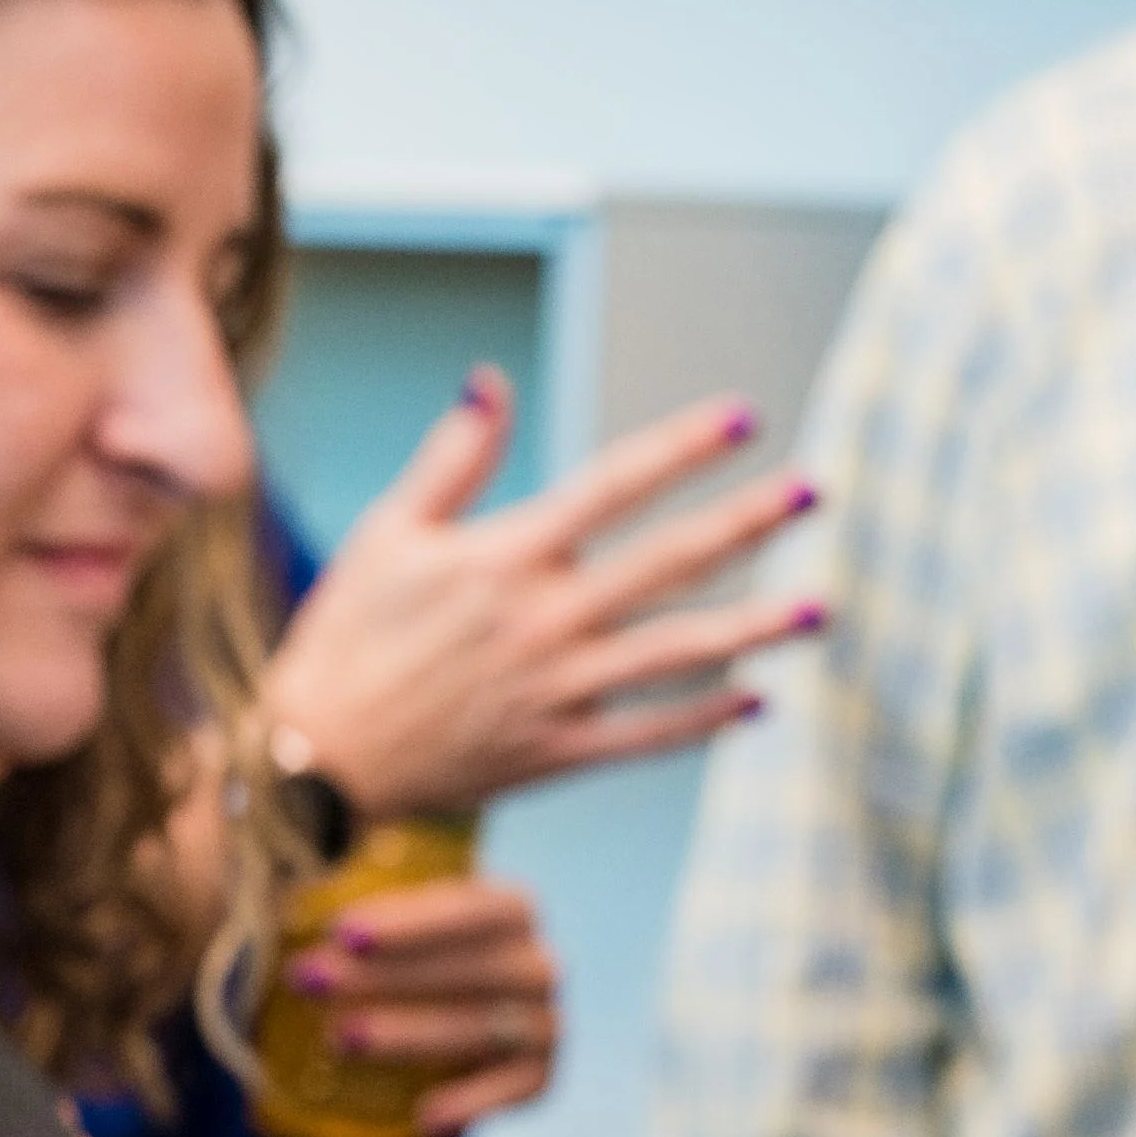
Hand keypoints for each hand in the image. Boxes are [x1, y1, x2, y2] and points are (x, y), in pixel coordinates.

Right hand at [262, 380, 816, 822]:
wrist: (315, 758)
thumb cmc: (344, 636)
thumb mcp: (385, 533)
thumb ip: (452, 458)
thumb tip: (491, 378)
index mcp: (506, 558)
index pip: (613, 486)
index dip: (682, 448)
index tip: (743, 418)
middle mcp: (545, 622)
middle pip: (670, 564)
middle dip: (749, 524)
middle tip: (816, 491)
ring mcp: (558, 692)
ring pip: (679, 654)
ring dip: (756, 630)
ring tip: (820, 608)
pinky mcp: (556, 753)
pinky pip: (649, 736)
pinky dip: (705, 721)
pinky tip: (757, 701)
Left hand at [278, 870, 560, 1136]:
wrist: (424, 1036)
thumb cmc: (387, 963)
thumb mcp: (370, 924)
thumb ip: (343, 894)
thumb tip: (284, 865)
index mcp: (506, 908)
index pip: (472, 908)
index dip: (412, 921)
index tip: (342, 931)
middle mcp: (537, 961)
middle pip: (476, 968)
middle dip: (389, 976)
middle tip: (311, 980)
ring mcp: (545, 1020)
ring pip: (488, 1026)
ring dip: (414, 1032)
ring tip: (342, 1038)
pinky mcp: (540, 1075)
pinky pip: (520, 1089)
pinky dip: (475, 1101)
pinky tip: (424, 1116)